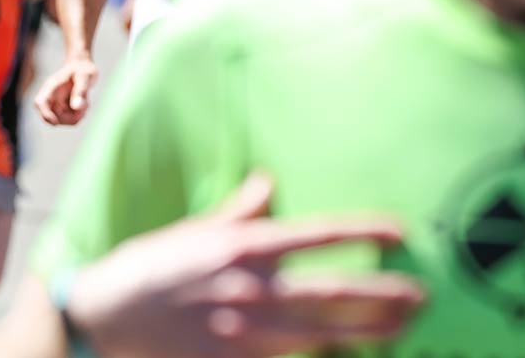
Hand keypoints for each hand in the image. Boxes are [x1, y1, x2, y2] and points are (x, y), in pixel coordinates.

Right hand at [34, 55, 96, 124]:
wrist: (83, 67)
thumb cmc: (83, 69)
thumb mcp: (85, 77)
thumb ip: (80, 91)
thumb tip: (75, 107)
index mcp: (52, 86)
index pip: (40, 102)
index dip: (45, 114)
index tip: (56, 123)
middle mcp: (51, 96)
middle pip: (51, 116)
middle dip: (68, 117)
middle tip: (85, 106)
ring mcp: (56, 103)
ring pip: (62, 120)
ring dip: (76, 116)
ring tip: (86, 102)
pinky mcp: (63, 109)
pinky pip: (69, 120)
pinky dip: (78, 116)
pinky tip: (85, 104)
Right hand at [68, 174, 424, 357]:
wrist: (102, 316)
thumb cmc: (146, 269)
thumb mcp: (191, 231)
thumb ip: (237, 213)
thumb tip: (268, 183)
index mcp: (240, 248)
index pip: (318, 235)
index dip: (364, 232)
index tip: (400, 231)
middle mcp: (249, 289)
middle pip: (336, 294)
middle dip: (386, 295)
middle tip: (422, 296)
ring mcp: (244, 332)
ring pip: (325, 335)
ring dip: (370, 332)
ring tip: (403, 328)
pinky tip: (348, 355)